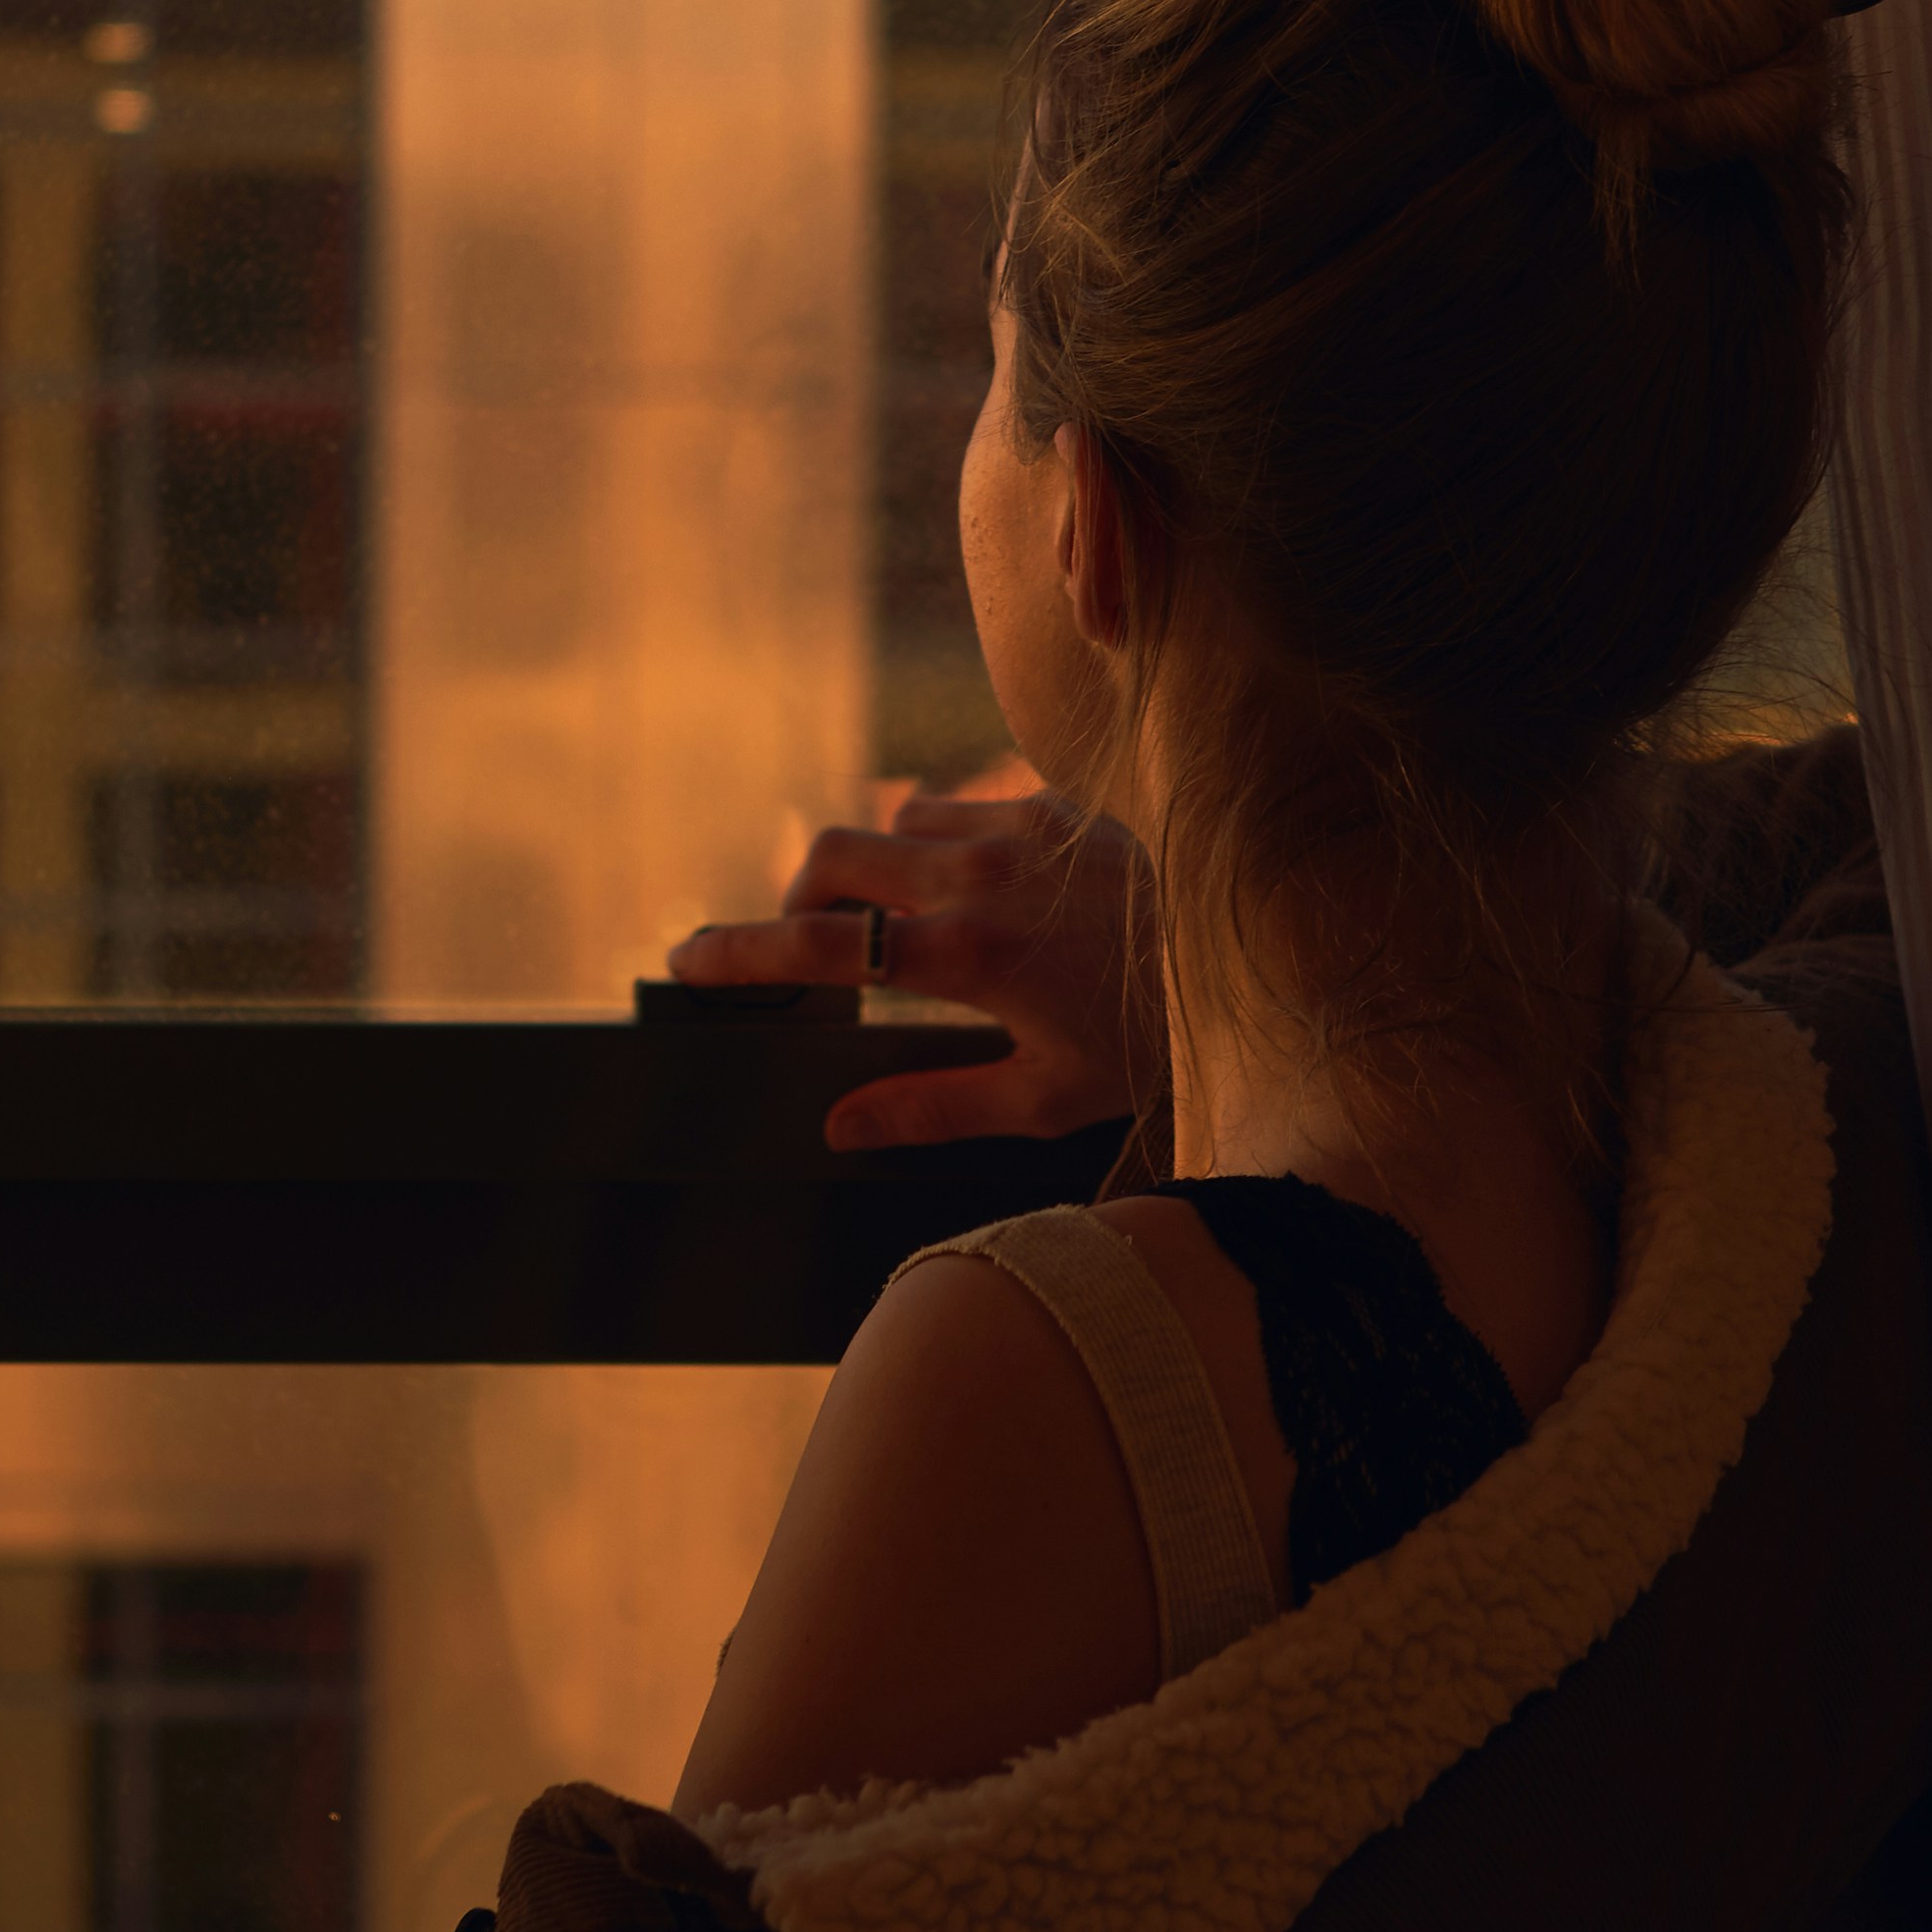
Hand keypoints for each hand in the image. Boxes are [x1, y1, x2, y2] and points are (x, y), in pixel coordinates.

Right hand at [662, 771, 1158, 1150]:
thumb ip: (930, 1106)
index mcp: (965, 955)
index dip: (737, 951)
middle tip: (799, 946)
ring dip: (870, 866)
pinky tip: (966, 888)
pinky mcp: (1052, 803)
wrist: (1248, 963)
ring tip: (887, 922)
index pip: (816, 945)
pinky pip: (958, 804)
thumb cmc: (1148, 1046)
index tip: (683, 960)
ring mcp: (1016, 827)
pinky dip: (935, 840)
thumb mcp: (1042, 1100)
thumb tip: (837, 1127)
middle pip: (833, 855)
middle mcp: (978, 875)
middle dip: (796, 897)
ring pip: (892, 820)